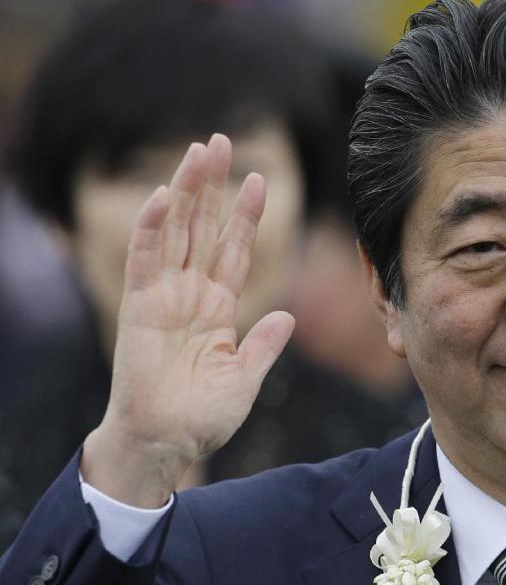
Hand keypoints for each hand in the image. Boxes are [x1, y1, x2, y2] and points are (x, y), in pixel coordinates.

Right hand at [81, 135, 294, 506]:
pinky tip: (165, 195)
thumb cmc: (202, 418)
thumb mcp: (246, 378)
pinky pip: (145, 259)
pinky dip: (153, 227)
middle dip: (213, 186)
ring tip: (198, 150)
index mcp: (219, 308)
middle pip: (204, 228)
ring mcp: (165, 297)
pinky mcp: (139, 306)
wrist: (166, 443)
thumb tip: (287, 316)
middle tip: (220, 140)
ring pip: (177, 231)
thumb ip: (264, 345)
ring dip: (187, 191)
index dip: (245, 215)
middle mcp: (192, 294)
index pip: (234, 250)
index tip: (259, 179)